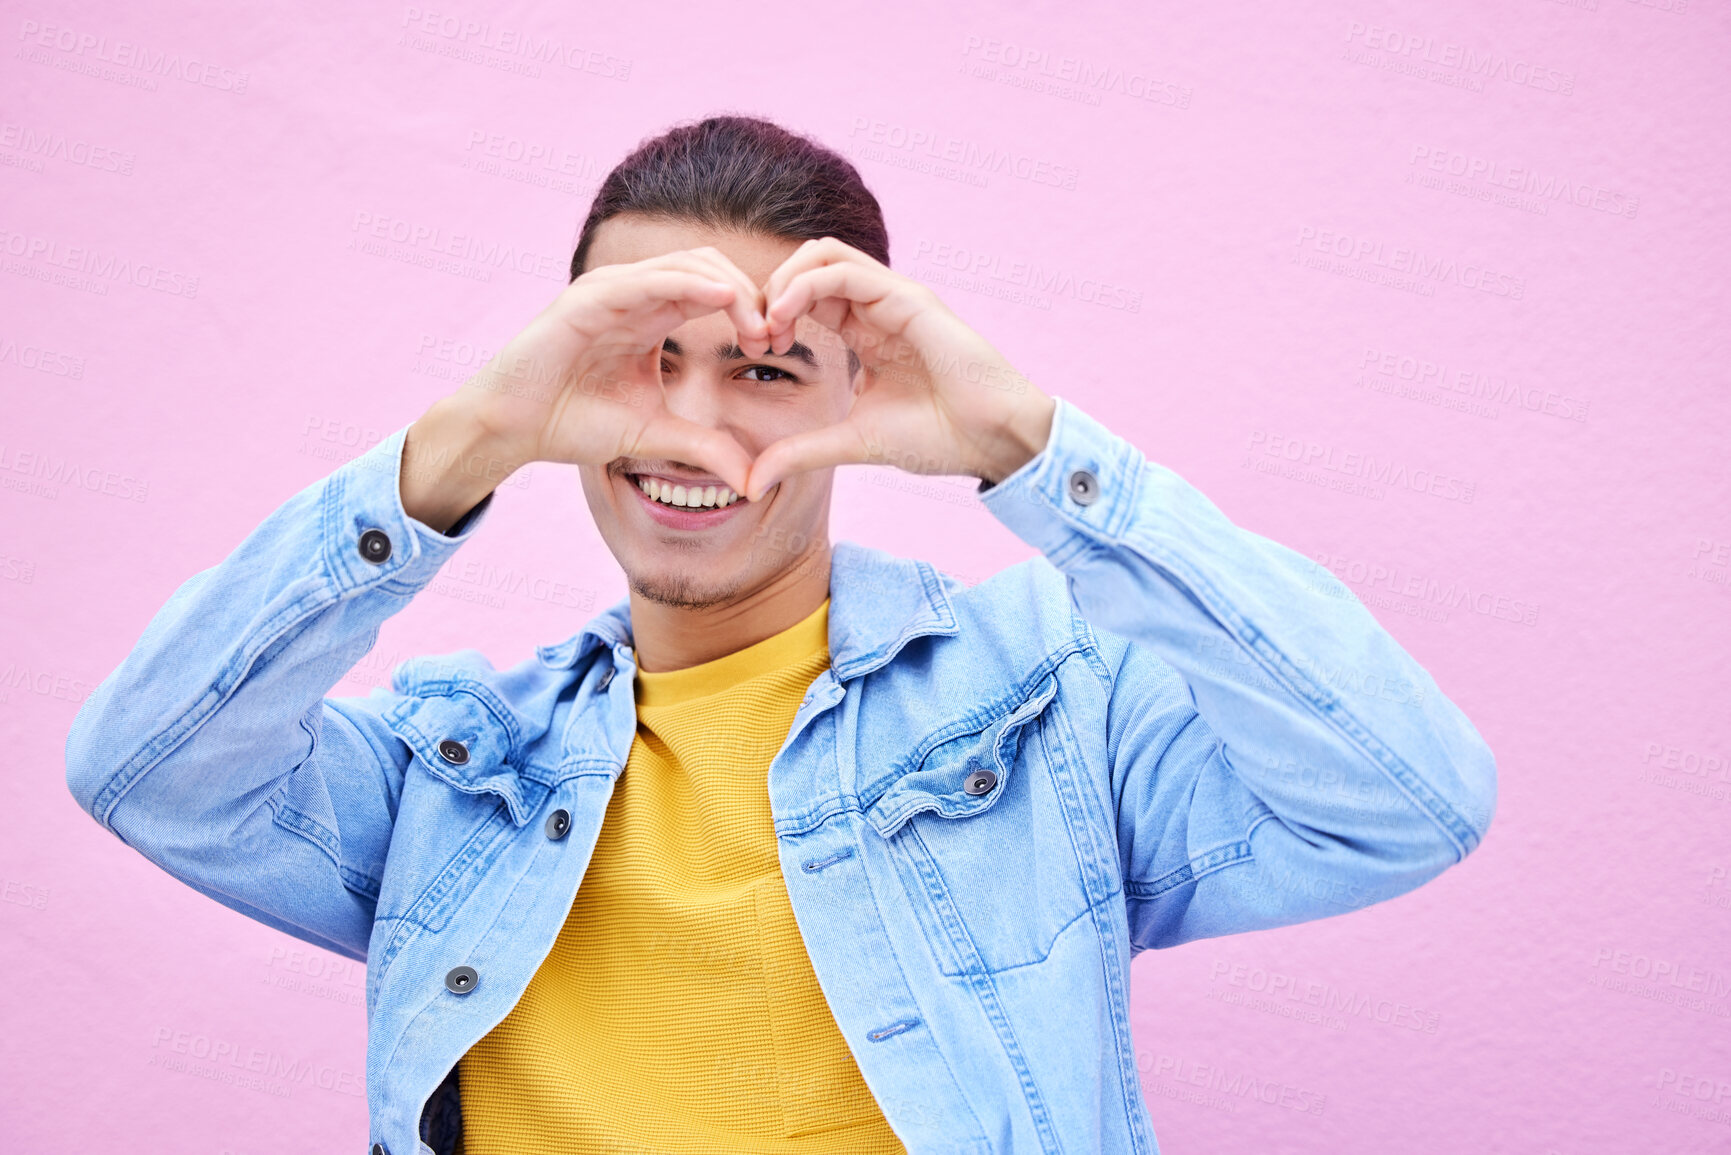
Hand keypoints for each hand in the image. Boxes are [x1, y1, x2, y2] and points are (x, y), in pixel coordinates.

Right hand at [460, 246, 774, 496]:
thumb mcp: (653, 435)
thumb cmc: (573, 423)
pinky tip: (722, 298)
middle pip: (711, 267)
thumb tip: (751, 479)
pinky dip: (689, 283)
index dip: (753, 311)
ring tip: (758, 324)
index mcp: (653, 314)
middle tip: (774, 336)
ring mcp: (611, 289)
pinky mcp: (589, 297)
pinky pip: (649, 279)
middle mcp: (635, 292)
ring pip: (687, 263)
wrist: (513, 428)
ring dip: (731, 288)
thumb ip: (703, 447)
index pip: (717, 290)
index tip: (775, 347)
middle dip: (751, 295)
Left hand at [742, 238, 1055, 501]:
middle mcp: (877, 305)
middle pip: (808, 262)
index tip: (754, 352)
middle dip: (769, 290)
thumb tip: (752, 482)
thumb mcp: (851, 443)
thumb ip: (801, 453)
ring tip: (769, 325)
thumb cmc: (937, 437)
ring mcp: (893, 297)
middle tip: (755, 336)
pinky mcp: (907, 298)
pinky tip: (786, 318)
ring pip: (822, 254)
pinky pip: (845, 271)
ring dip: (783, 282)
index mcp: (865, 329)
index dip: (770, 313)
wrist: (990, 441)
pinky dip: (804, 286)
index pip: (805, 293)